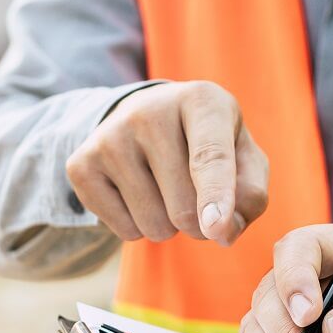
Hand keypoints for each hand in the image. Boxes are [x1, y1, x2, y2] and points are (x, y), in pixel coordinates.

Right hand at [66, 81, 267, 244]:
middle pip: (184, 206)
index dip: (216, 196)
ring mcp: (109, 136)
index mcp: (201, 100)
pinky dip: (139, 227)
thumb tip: (222, 232)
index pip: (210, 157)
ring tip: (165, 189)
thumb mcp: (244, 158)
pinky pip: (124, 230)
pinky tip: (138, 192)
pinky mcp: (81, 164)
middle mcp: (149, 111)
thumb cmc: (210, 146)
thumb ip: (251, 195)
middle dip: (199, 222)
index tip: (216, 228)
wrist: (148, 118)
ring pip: (154, 224)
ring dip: (169, 225)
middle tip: (195, 194)